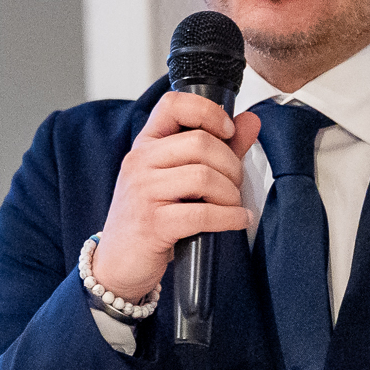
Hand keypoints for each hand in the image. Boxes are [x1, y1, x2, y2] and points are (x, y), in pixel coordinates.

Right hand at [91, 92, 261, 301]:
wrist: (118, 264)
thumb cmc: (151, 218)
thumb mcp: (179, 178)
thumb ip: (218, 148)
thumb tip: (251, 121)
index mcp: (146, 145)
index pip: (173, 105)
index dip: (207, 111)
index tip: (228, 131)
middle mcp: (140, 163)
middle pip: (200, 143)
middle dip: (231, 165)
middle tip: (235, 184)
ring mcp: (143, 192)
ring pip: (204, 177)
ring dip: (230, 193)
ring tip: (233, 206)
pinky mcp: (152, 224)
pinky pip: (201, 214)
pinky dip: (229, 217)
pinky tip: (237, 220)